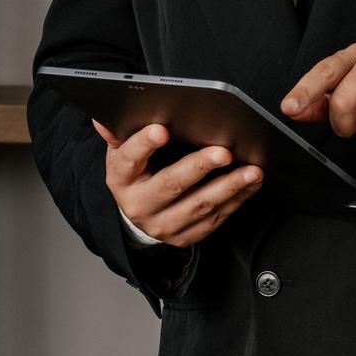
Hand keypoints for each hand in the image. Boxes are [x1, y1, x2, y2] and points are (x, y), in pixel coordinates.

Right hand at [96, 116, 261, 247]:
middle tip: (223, 152)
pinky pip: (215, 219)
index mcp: (121, 179)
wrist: (137, 216)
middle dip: (199, 167)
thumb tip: (103, 119)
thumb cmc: (135, 176)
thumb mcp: (120, 154)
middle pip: (171, 185)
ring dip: (229, 187)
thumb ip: (117, 135)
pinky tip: (250, 184)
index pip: (130, 160)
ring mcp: (164, 224)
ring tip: (251, 171)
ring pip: (199, 205)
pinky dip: (236, 200)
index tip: (162, 130)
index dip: (144, 145)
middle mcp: (140, 205)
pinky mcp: (186, 236)